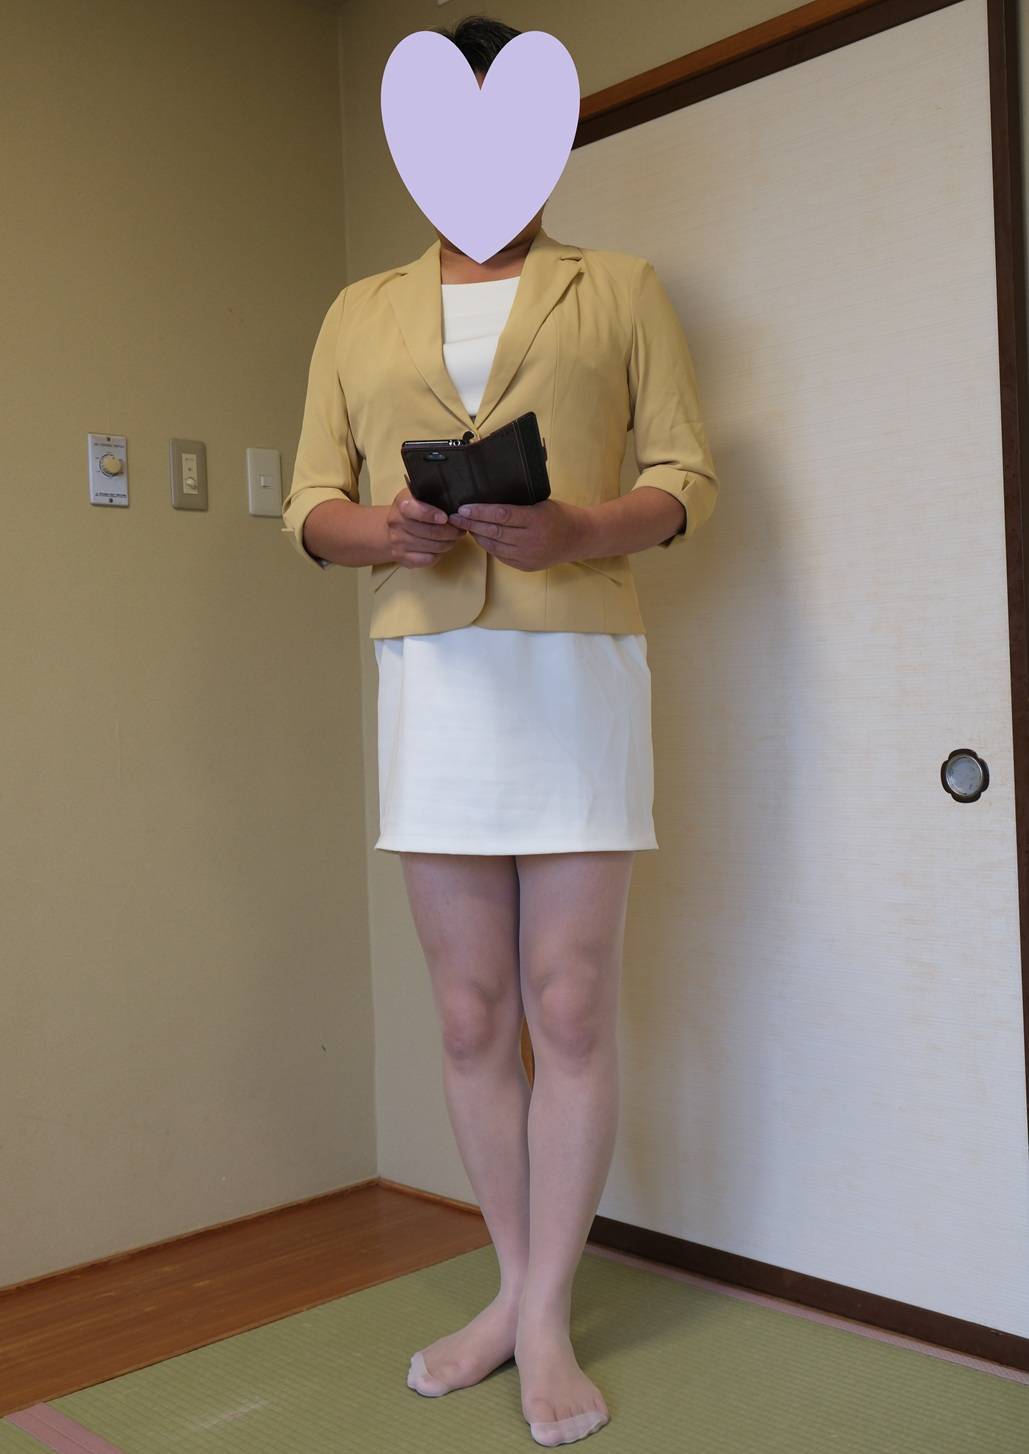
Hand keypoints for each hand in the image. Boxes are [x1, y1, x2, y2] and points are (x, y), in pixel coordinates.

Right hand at [387, 482, 466, 568]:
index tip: (445, 518)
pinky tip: (441, 548)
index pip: (418, 510)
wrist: (388, 529)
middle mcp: (397, 523)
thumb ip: (432, 497)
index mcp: (403, 504)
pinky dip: (439, 555)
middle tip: (460, 530)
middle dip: (451, 532)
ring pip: (433, 547)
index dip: (433, 515)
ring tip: (454, 538)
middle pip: (431, 532)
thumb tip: (455, 504)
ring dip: (448, 543)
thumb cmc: (410, 510)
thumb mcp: (416, 496)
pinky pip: (428, 560)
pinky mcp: (402, 557)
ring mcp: (398, 542)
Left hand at [445, 498, 586, 571]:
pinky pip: (500, 556)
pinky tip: (481, 537)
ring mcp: (527, 556)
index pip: (501, 515)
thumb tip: (486, 504)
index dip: (479, 512)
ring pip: (494, 546)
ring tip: (464, 527)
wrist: (579, 538)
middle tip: (454, 518)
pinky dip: (488, 546)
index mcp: (535, 519)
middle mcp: (530, 540)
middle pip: (493, 531)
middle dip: (471, 524)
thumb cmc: (559, 515)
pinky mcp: (525, 566)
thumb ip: (517, 507)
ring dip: (477, 536)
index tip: (463, 508)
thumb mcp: (540, 504)